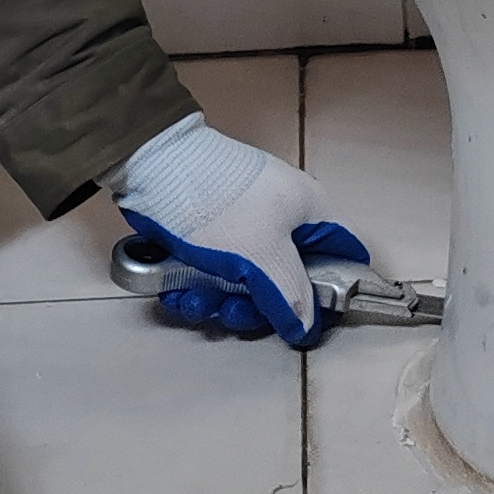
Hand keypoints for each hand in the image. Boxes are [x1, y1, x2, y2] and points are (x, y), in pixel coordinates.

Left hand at [111, 114, 369, 349]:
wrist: (151, 164)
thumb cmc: (218, 204)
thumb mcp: (262, 257)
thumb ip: (290, 298)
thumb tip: (307, 329)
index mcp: (310, 211)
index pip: (342, 256)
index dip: (332, 293)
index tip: (306, 322)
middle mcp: (283, 217)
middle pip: (287, 279)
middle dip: (257, 306)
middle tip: (233, 314)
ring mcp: (245, 223)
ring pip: (246, 280)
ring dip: (221, 300)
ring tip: (196, 301)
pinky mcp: (209, 230)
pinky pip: (214, 271)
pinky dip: (198, 286)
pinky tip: (177, 294)